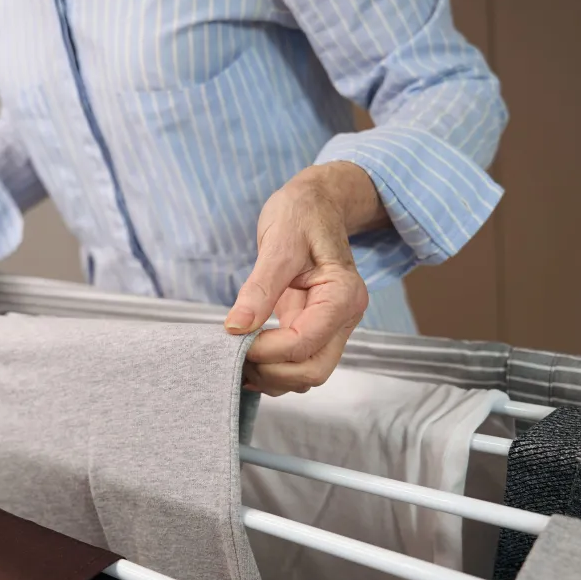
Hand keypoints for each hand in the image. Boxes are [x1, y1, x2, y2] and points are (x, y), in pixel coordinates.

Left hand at [226, 162, 386, 395]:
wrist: (316, 204)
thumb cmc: (302, 214)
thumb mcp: (278, 243)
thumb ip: (258, 289)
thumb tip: (236, 328)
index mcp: (343, 295)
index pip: (304, 343)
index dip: (266, 350)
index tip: (235, 338)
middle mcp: (345, 317)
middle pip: (313, 371)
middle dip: (272, 372)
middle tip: (236, 355)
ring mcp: (333, 327)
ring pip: (306, 375)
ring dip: (271, 375)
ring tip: (238, 354)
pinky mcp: (316, 329)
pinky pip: (298, 363)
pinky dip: (273, 368)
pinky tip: (248, 352)